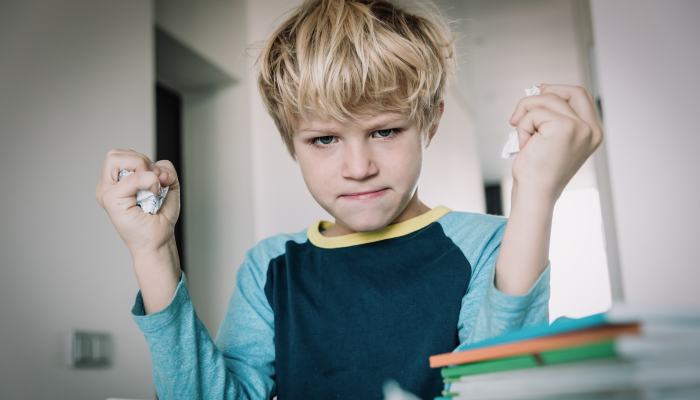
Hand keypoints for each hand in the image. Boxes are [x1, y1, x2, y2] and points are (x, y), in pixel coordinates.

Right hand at [95, 149, 179, 255]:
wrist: (159, 240)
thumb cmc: (159, 216)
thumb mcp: (168, 184)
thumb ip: (166, 168)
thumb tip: (159, 169)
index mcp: (114, 182)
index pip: (120, 155)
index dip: (141, 160)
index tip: (153, 178)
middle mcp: (106, 187)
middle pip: (115, 154)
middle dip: (141, 161)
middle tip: (152, 182)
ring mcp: (106, 193)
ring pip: (117, 159)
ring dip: (143, 170)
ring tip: (151, 189)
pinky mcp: (112, 200)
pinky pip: (132, 178)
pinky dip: (149, 181)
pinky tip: (154, 194)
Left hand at [494, 84, 602, 295]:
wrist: (535, 194)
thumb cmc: (539, 172)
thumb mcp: (551, 140)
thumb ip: (552, 117)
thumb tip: (540, 91)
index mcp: (592, 132)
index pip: (581, 97)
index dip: (559, 90)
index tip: (540, 91)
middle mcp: (590, 129)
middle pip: (569, 92)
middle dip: (543, 95)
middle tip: (522, 111)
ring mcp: (579, 127)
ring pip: (546, 100)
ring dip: (526, 116)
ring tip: (523, 139)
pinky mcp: (563, 127)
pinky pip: (534, 113)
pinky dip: (522, 126)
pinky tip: (525, 144)